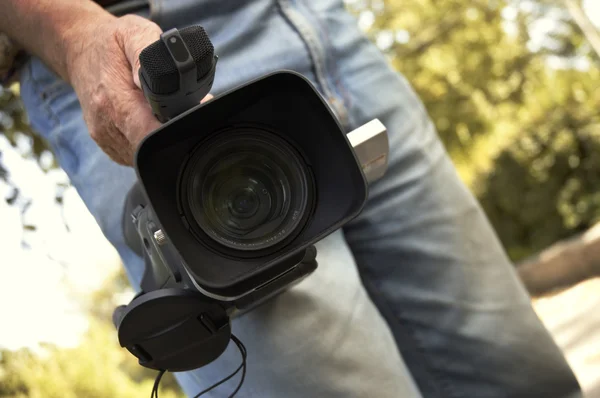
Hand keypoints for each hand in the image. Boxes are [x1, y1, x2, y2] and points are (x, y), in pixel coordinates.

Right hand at [64, 14, 210, 165]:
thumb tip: (158, 85)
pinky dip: (147, 142)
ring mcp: (105, 138)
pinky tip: (150, 122)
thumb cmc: (111, 42)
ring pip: (144, 155)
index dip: (172, 130)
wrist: (79, 48)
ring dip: (158, 139)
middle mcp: (105, 124)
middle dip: (170, 134)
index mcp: (112, 100)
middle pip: (150, 147)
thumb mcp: (133, 33)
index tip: (187, 116)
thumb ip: (148, 57)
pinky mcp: (108, 145)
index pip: (148, 133)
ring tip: (162, 114)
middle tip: (180, 113)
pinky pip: (135, 154)